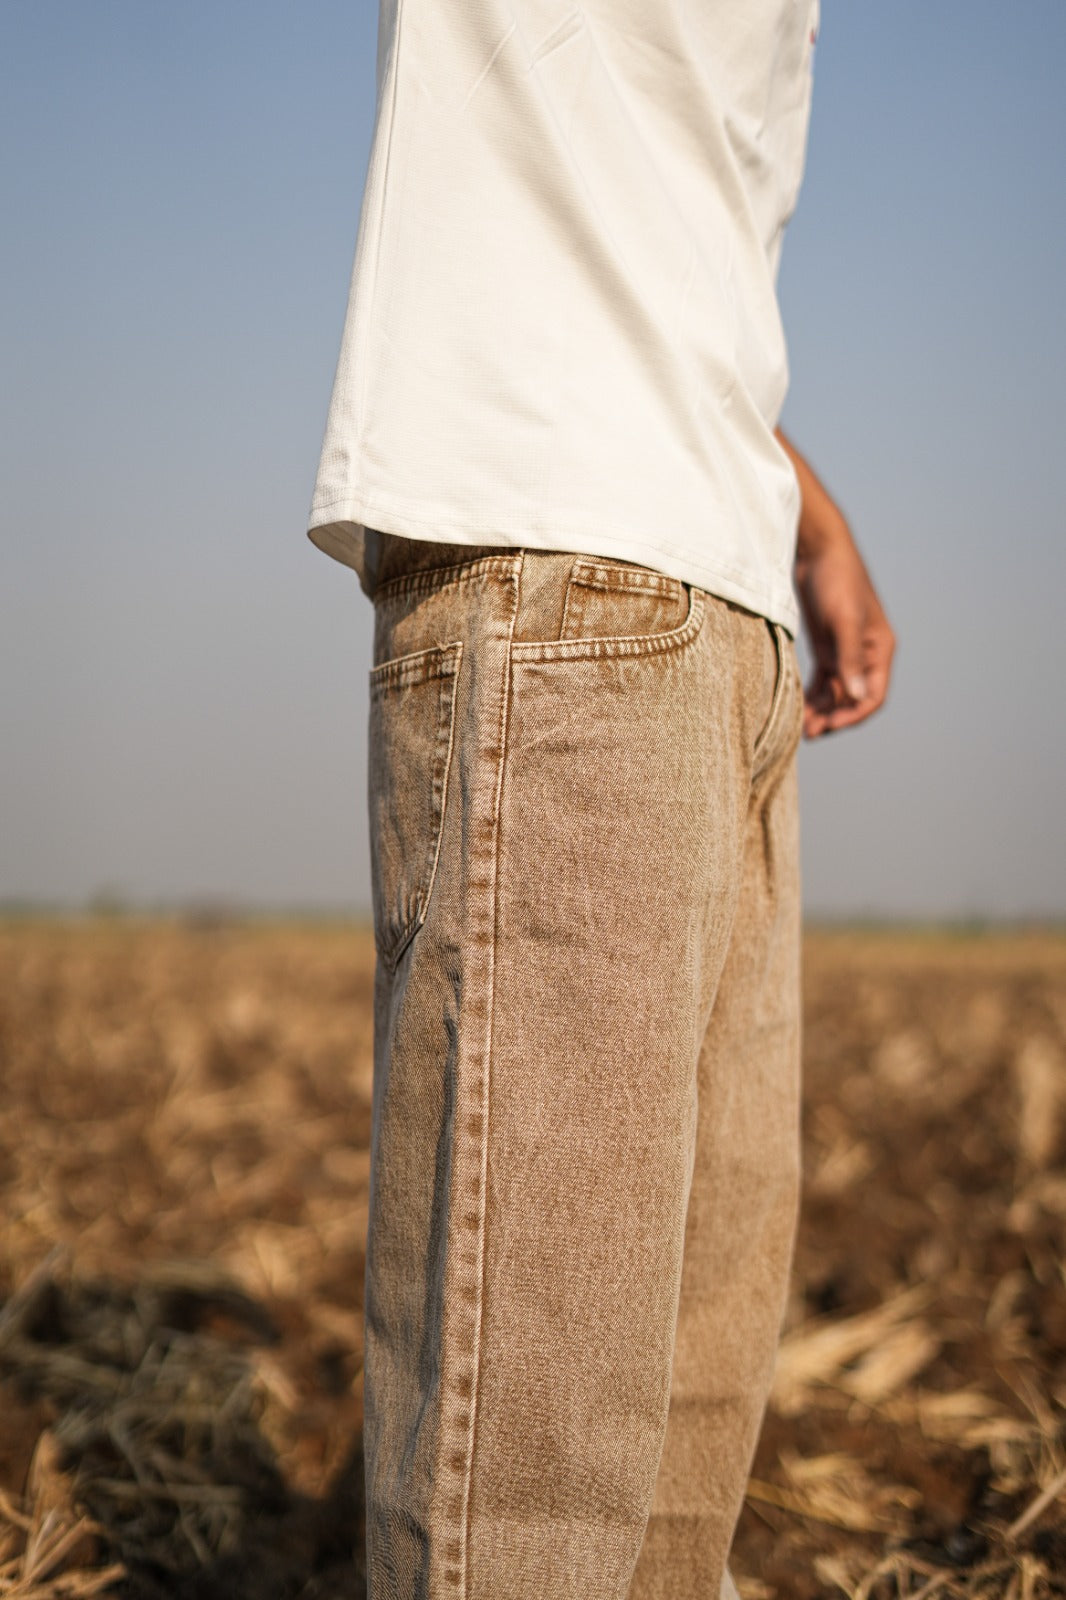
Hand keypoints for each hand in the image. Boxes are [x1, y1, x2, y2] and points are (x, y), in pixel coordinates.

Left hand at [794, 525, 894, 737]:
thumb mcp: (843, 621)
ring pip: (836, 692)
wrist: (819, 551)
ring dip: (821, 711)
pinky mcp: (827, 646)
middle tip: (809, 734)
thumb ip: (849, 659)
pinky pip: (822, 680)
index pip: (873, 696)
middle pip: (853, 699)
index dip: (853, 716)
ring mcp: (845, 651)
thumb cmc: (837, 581)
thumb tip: (856, 697)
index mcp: (879, 650)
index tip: (829, 728)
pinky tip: (797, 709)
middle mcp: (865, 655)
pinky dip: (812, 695)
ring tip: (800, 728)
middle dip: (834, 717)